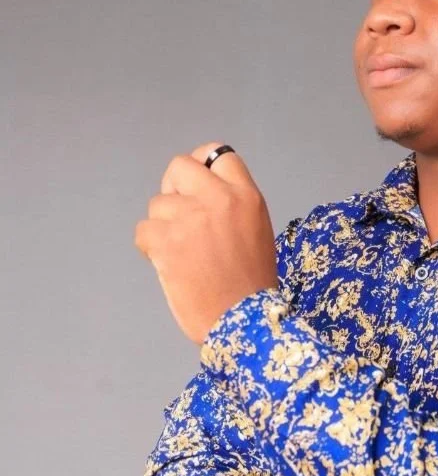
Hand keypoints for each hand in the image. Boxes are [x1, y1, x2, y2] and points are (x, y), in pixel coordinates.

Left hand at [134, 141, 277, 344]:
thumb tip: (200, 192)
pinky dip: (151, 247)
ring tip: (182, 251)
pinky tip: (170, 264)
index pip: (219, 154)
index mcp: (246, 196)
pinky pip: (144, 231)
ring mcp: (189, 218)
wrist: (244, 320)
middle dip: (175, 188)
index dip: (203, 165)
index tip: (197, 182)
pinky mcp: (165, 241)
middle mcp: (217, 199)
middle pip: (180, 167)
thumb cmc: (253, 282)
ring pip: (158, 204)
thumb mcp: (256, 229)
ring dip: (164, 225)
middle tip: (182, 215)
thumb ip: (233, 205)